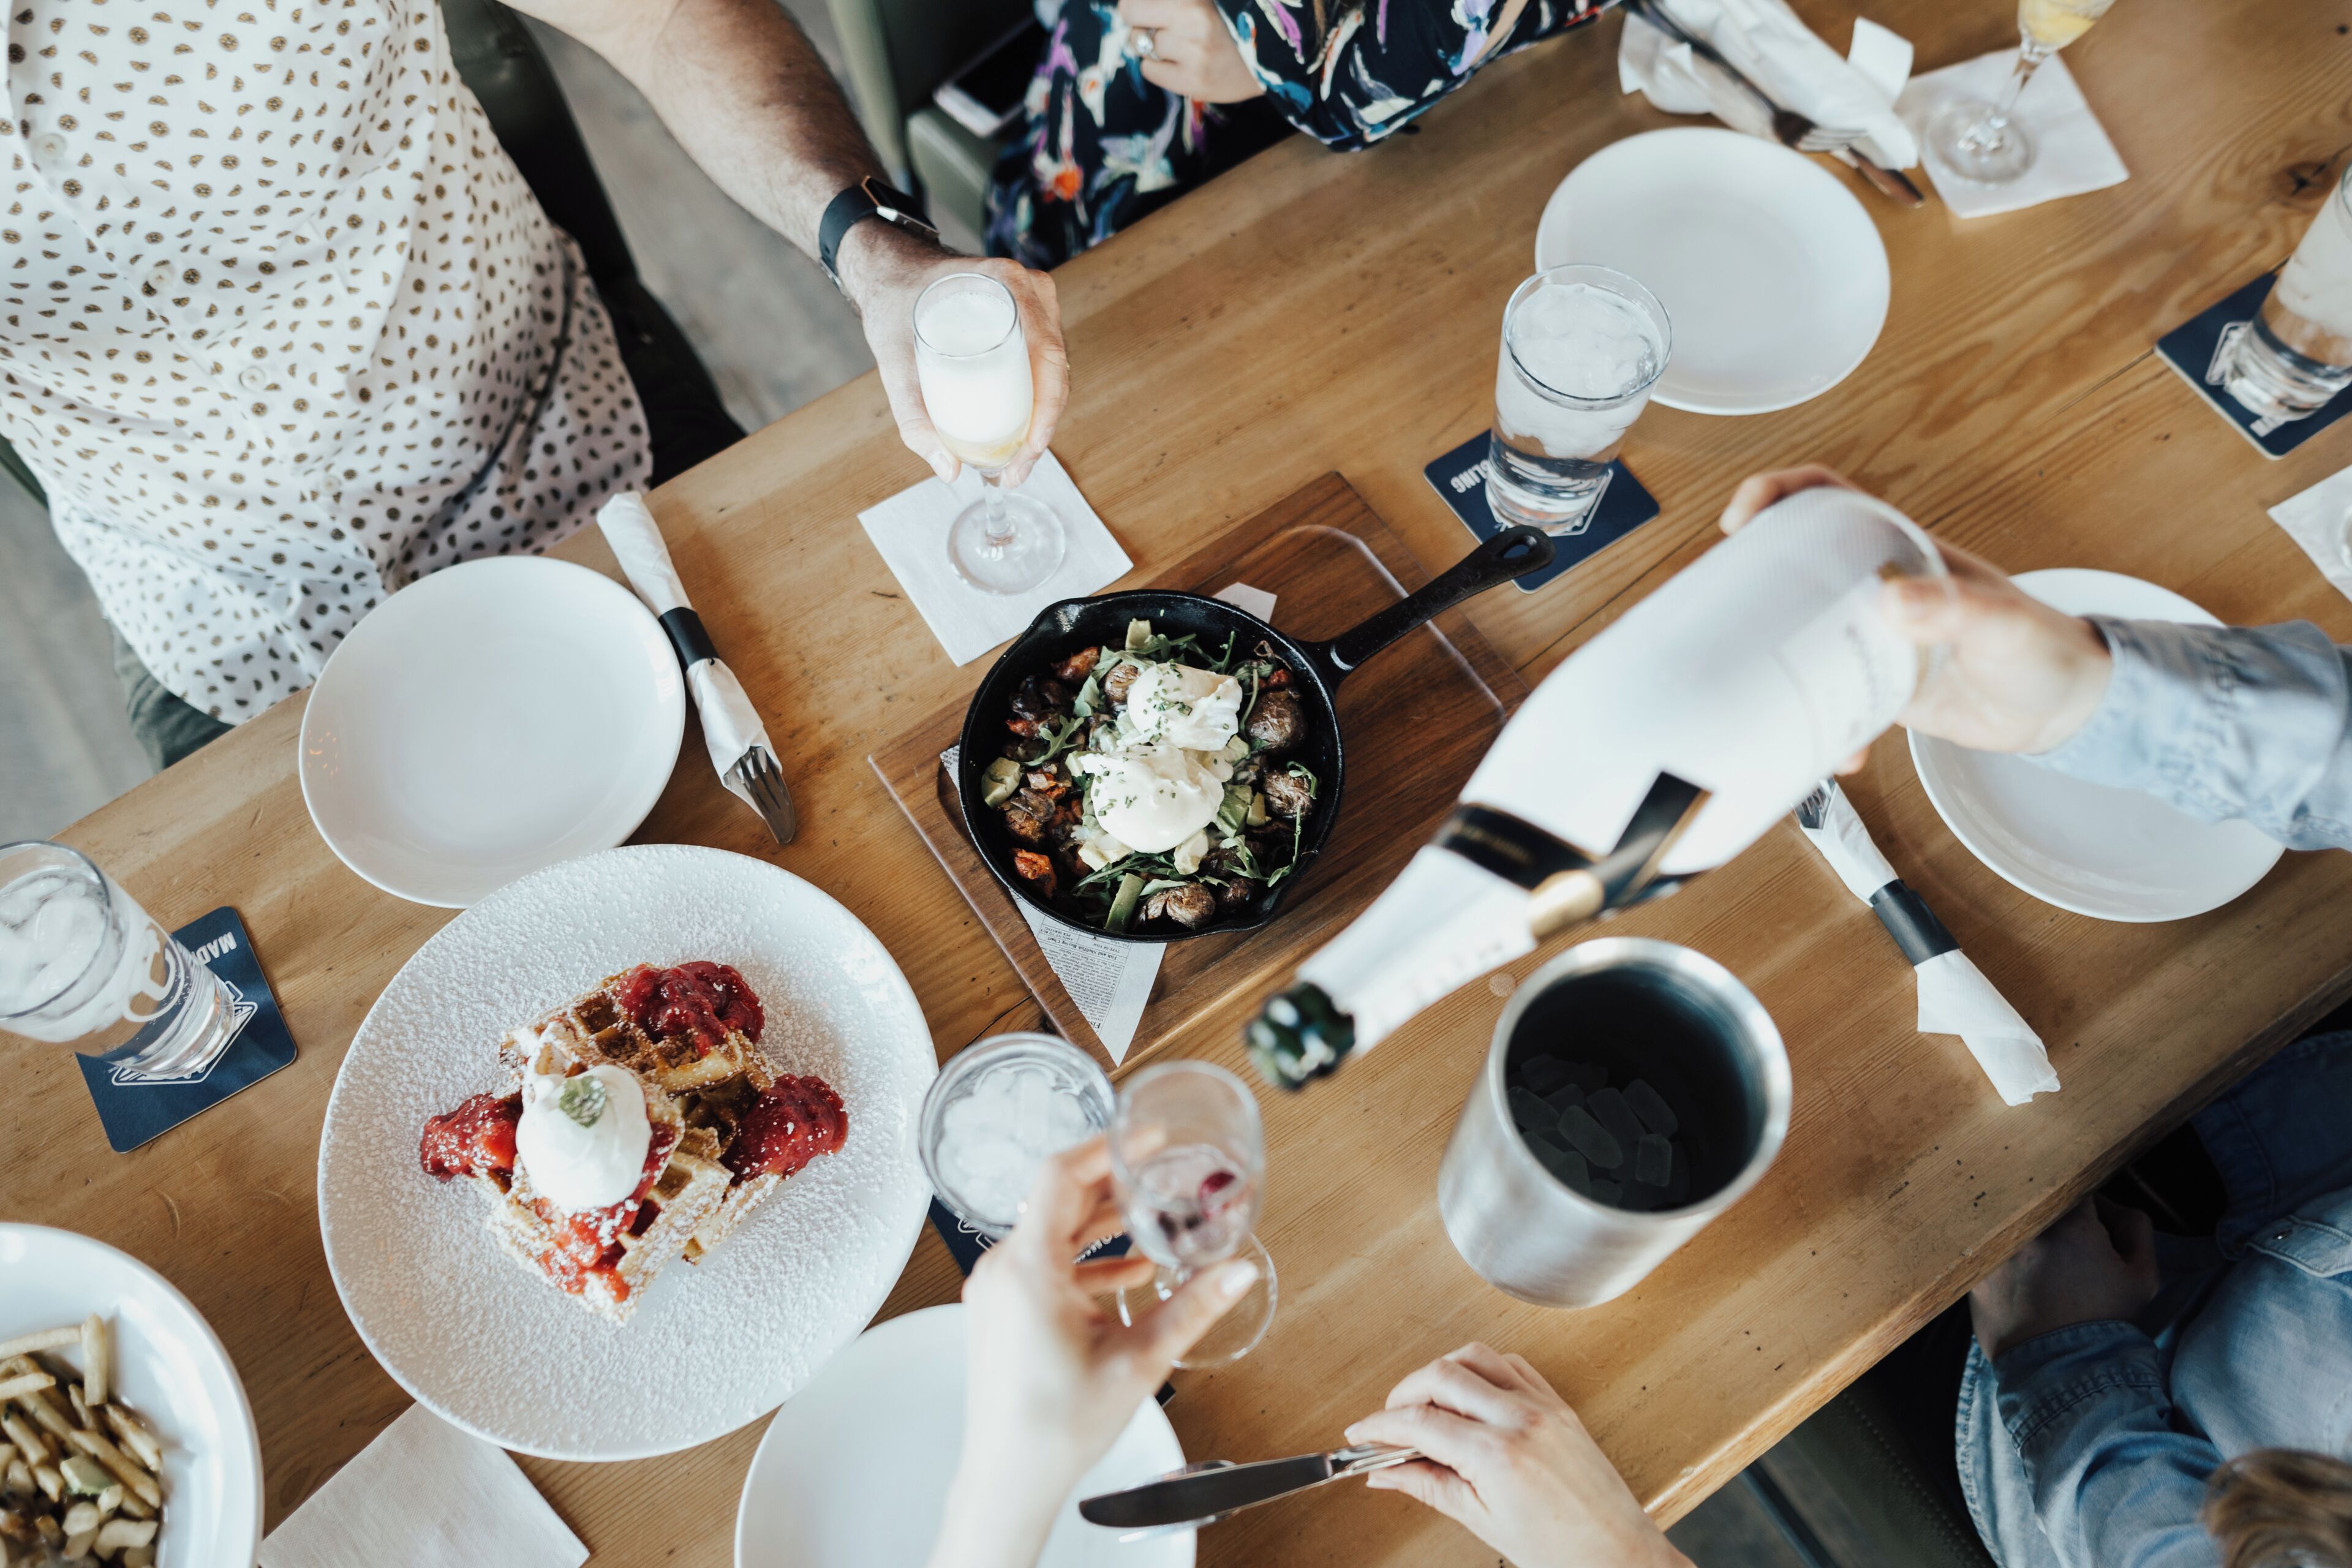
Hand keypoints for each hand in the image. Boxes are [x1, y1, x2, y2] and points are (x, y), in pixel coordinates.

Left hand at [838, 226, 1067, 487]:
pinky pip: (1039, 367)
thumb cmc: (892, 306)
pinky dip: (1034, 403)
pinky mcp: (1025, 322)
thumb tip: (949, 471)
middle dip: (1042, 427)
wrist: (888, 273)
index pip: (1046, 352)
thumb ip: (914, 418)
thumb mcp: (894, 363)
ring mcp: (1032, 305)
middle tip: (1015, 470)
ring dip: (1041, 420)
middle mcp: (1029, 290)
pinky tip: (1018, 436)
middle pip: (1054, 368)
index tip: (1029, 449)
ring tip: (1014, 462)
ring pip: (1051, 373)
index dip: (1047, 409)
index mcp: (1007, 284)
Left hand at [926, 1137, 1254, 1567]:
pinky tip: (1126, 1273)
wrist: (1009, 1479)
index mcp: (1030, 1268)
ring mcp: (996, 1292)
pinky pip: (1042, 1266)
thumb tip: (1235, 1273)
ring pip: (1050, 1233)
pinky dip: (1083, 1261)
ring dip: (1099, 1224)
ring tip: (1150, 1218)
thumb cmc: (1056, 1427)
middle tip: (1156, 1172)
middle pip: (1057, 1200)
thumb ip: (1192, 1309)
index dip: (1105, 1147)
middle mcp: (1004, 1270)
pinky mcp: (1000, 1312)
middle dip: (1112, 1185)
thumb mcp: (1138, 1361)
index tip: (1143, 1136)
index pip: (1060, 1174)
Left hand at [1120, 0, 1265, 102]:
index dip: (1140, 2)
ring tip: (1179, 46)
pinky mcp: (1193, 81)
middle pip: (1130, 12)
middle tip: (1155, 25)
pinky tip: (1180, 64)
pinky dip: (1158, 67)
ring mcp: (1193, 52)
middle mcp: (1194, 18)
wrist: (1269, 60)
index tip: (1148, 9)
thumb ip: (1171, 3)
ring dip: (1152, 45)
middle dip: (1138, 19)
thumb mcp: (1204, 0)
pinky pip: (1149, 70)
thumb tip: (1131, 5)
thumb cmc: (1229, 23)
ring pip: (1140, 43)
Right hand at [1342, 1344, 1689, 1567]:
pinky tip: (1469, 1393)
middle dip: (1403, 1393)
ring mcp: (1542, 1405)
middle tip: (1389, 1422)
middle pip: (1440, 1375)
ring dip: (1440, 1372)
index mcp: (1498, 1454)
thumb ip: (1427, 1487)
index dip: (1380, 1425)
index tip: (1361, 1433)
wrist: (1617, 1552)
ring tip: (1425, 1403)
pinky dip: (1480, 1369)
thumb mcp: (1481, 1521)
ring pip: (1474, 1356)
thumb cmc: (1561, 1549)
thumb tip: (1385, 1473)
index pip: (1420, 1422)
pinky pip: (1511, 1363)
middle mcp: (1520, 1418)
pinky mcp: (1557, 1402)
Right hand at [1721, 467, 2114, 757]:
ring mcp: (1869, 640)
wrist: (2065, 710)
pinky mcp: (1873, 689)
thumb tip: (1891, 602)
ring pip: (1797, 639)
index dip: (1777, 495)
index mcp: (1898, 552)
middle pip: (1790, 567)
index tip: (1742, 520)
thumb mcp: (2003, 622)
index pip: (1826, 498)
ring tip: (1752, 693)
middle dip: (1745, 585)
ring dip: (1769, 666)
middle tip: (1714, 615)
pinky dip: (1823, 732)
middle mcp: (1874, 590)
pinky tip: (1841, 756)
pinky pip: (1827, 703)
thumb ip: (1953, 608)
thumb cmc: (2046, 649)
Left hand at [1970, 1196, 2160, 1361]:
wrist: (2066, 1371)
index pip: (2077, 1189)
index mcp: (2069, 1224)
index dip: (2088, 1208)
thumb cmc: (2107, 1323)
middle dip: (2058, 1222)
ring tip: (2045, 1272)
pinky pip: (1991, 1251)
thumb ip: (2136, 1227)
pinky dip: (2006, 1260)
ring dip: (2030, 1238)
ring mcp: (1996, 1250)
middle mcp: (2027, 1229)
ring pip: (2015, 1226)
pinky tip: (2022, 1285)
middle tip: (2069, 1253)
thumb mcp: (2142, 1276)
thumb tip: (2113, 1208)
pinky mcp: (1975, 1273)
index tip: (2091, 1228)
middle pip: (2042, 1204)